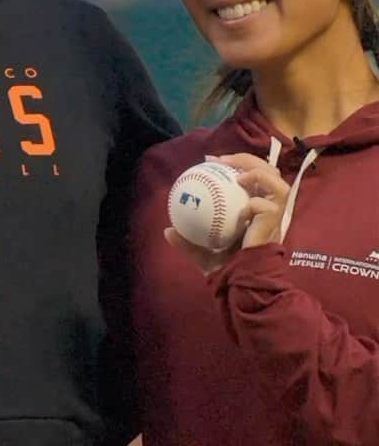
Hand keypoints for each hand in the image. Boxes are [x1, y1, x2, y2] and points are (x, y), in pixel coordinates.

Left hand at [164, 153, 289, 275]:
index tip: (211, 160)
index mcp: (254, 210)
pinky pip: (270, 206)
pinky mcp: (275, 226)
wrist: (242, 285)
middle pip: (269, 172)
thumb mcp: (202, 253)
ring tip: (238, 175)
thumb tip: (167, 231)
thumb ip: (188, 243)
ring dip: (259, 173)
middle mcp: (267, 210)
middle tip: (223, 160)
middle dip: (248, 159)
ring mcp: (274, 218)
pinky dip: (257, 202)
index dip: (236, 163)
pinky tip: (243, 205)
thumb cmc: (226, 270)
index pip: (252, 177)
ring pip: (278, 183)